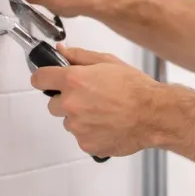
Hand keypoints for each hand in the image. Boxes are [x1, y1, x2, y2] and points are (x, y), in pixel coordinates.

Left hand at [31, 45, 165, 157]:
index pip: (39, 79)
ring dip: (79, 118)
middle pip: (52, 104)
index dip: (44, 78)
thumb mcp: (108, 62)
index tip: (48, 80)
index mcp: (74, 80)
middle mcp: (72, 104)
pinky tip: (108, 125)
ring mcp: (78, 126)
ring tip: (103, 113)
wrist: (155, 115)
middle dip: (66, 101)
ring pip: (68, 122)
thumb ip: (80, 56)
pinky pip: (81, 138)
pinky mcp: (86, 143)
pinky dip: (91, 134)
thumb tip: (62, 52)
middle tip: (89, 99)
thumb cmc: (136, 89)